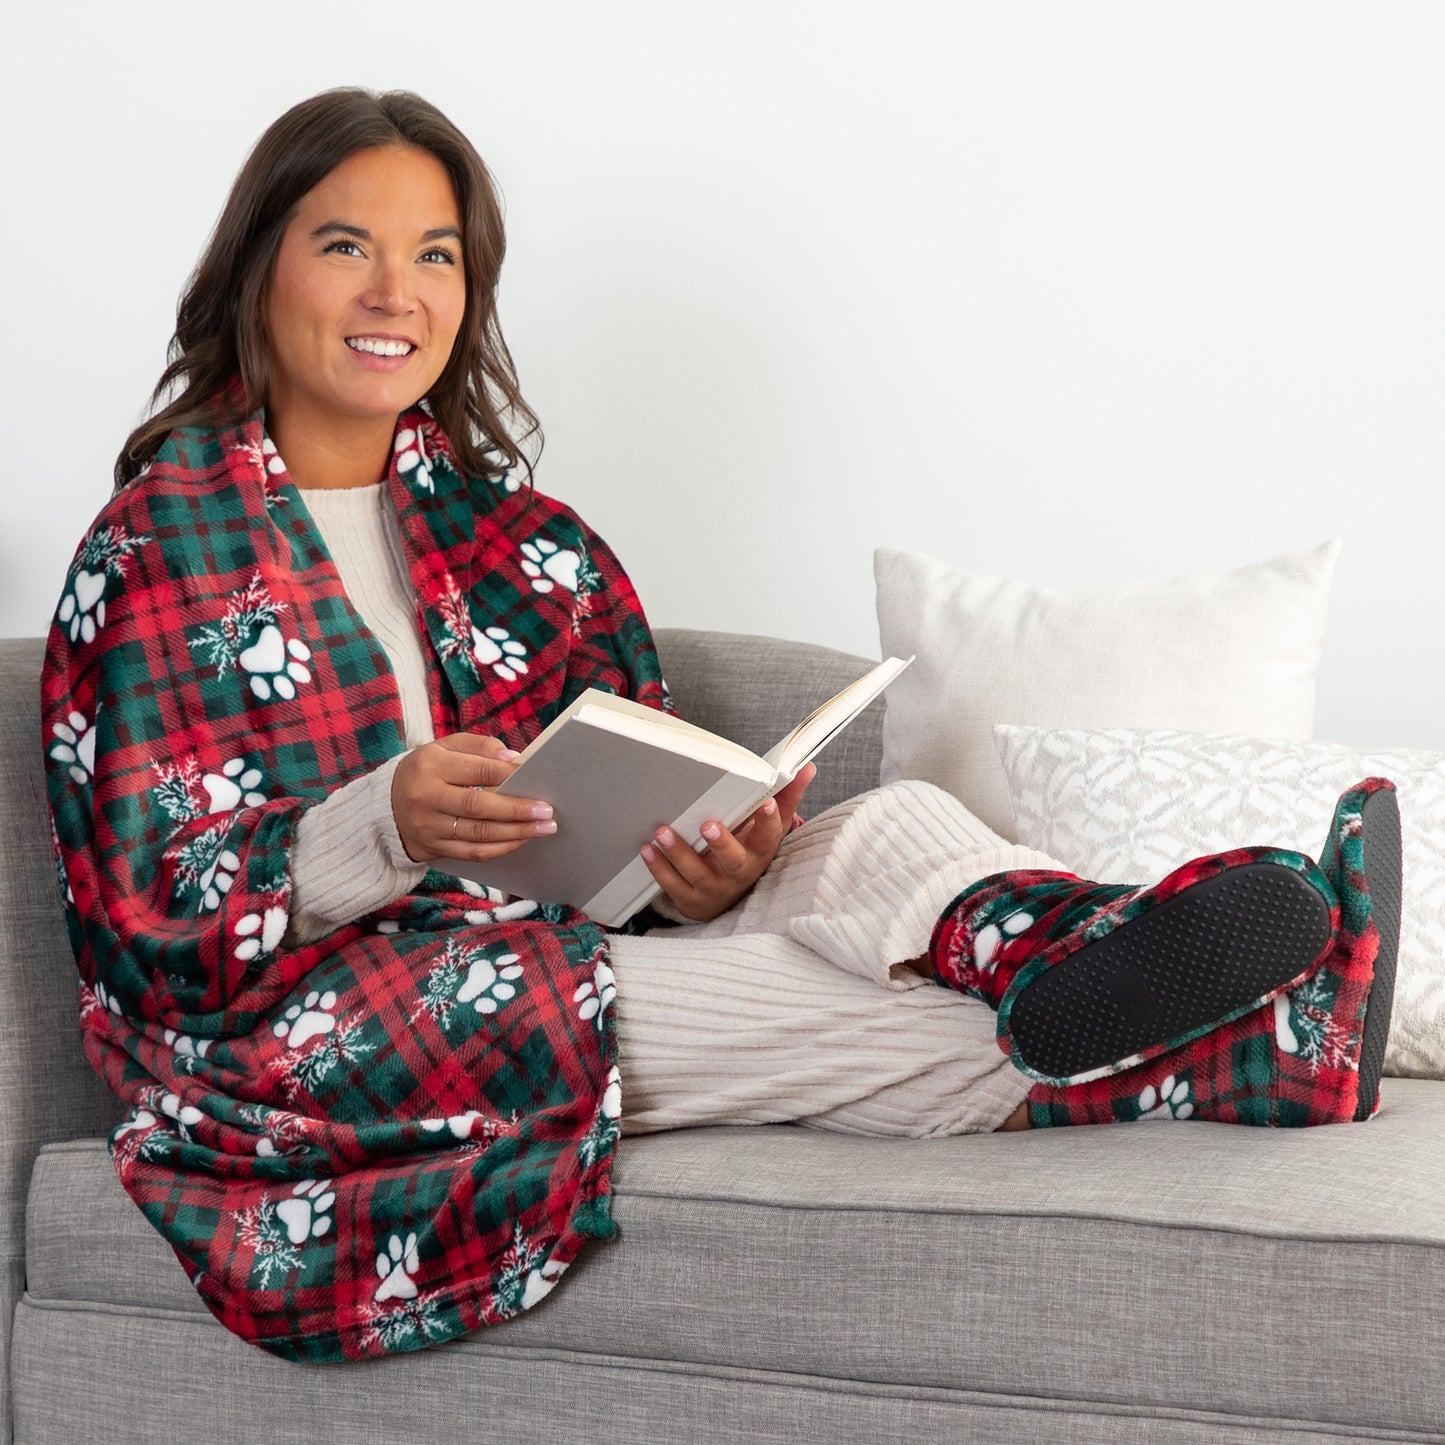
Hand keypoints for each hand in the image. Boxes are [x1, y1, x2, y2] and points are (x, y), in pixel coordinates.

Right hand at [390, 733, 555, 865]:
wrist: (385, 806)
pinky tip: (521, 840)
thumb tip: (513, 759)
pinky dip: (501, 848)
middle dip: (517, 810)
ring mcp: (428, 827)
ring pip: (479, 834)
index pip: (476, 770)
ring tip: (544, 827)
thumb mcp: (444, 748)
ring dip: (516, 832)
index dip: (507, 773)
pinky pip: (473, 853)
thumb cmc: (426, 771)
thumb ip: (478, 747)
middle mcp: (426, 797)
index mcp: (430, 765)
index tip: (533, 775)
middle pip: (479, 807)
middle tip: (547, 810)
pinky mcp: (433, 849)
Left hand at [640, 763, 815, 921]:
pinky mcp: (690, 898)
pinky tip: (647, 849)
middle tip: (707, 824)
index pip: (770, 836)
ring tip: (662, 832)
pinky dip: (659, 868)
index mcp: (760, 850)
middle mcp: (739, 871)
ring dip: (679, 852)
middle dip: (722, 844)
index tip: (767, 803)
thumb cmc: (748, 850)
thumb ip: (785, 797)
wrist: (726, 898)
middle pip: (734, 860)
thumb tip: (807, 767)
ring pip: (698, 873)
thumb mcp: (769, 828)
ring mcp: (714, 887)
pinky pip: (673, 885)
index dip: (770, 821)